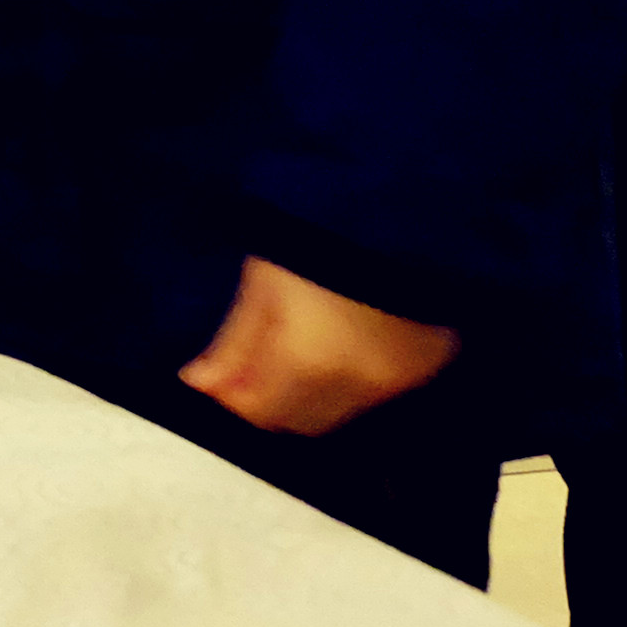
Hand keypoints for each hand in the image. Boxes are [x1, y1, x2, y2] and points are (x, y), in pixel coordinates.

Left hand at [177, 255, 455, 435]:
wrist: (401, 206)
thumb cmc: (317, 233)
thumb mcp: (262, 282)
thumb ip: (232, 345)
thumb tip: (198, 386)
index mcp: (310, 363)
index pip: (260, 413)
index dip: (233, 398)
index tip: (216, 378)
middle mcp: (359, 387)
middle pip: (301, 420)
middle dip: (270, 398)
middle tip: (252, 362)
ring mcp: (400, 381)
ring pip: (340, 411)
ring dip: (310, 393)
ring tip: (297, 344)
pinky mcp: (428, 367)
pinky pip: (376, 392)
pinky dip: (351, 379)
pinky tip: (341, 341)